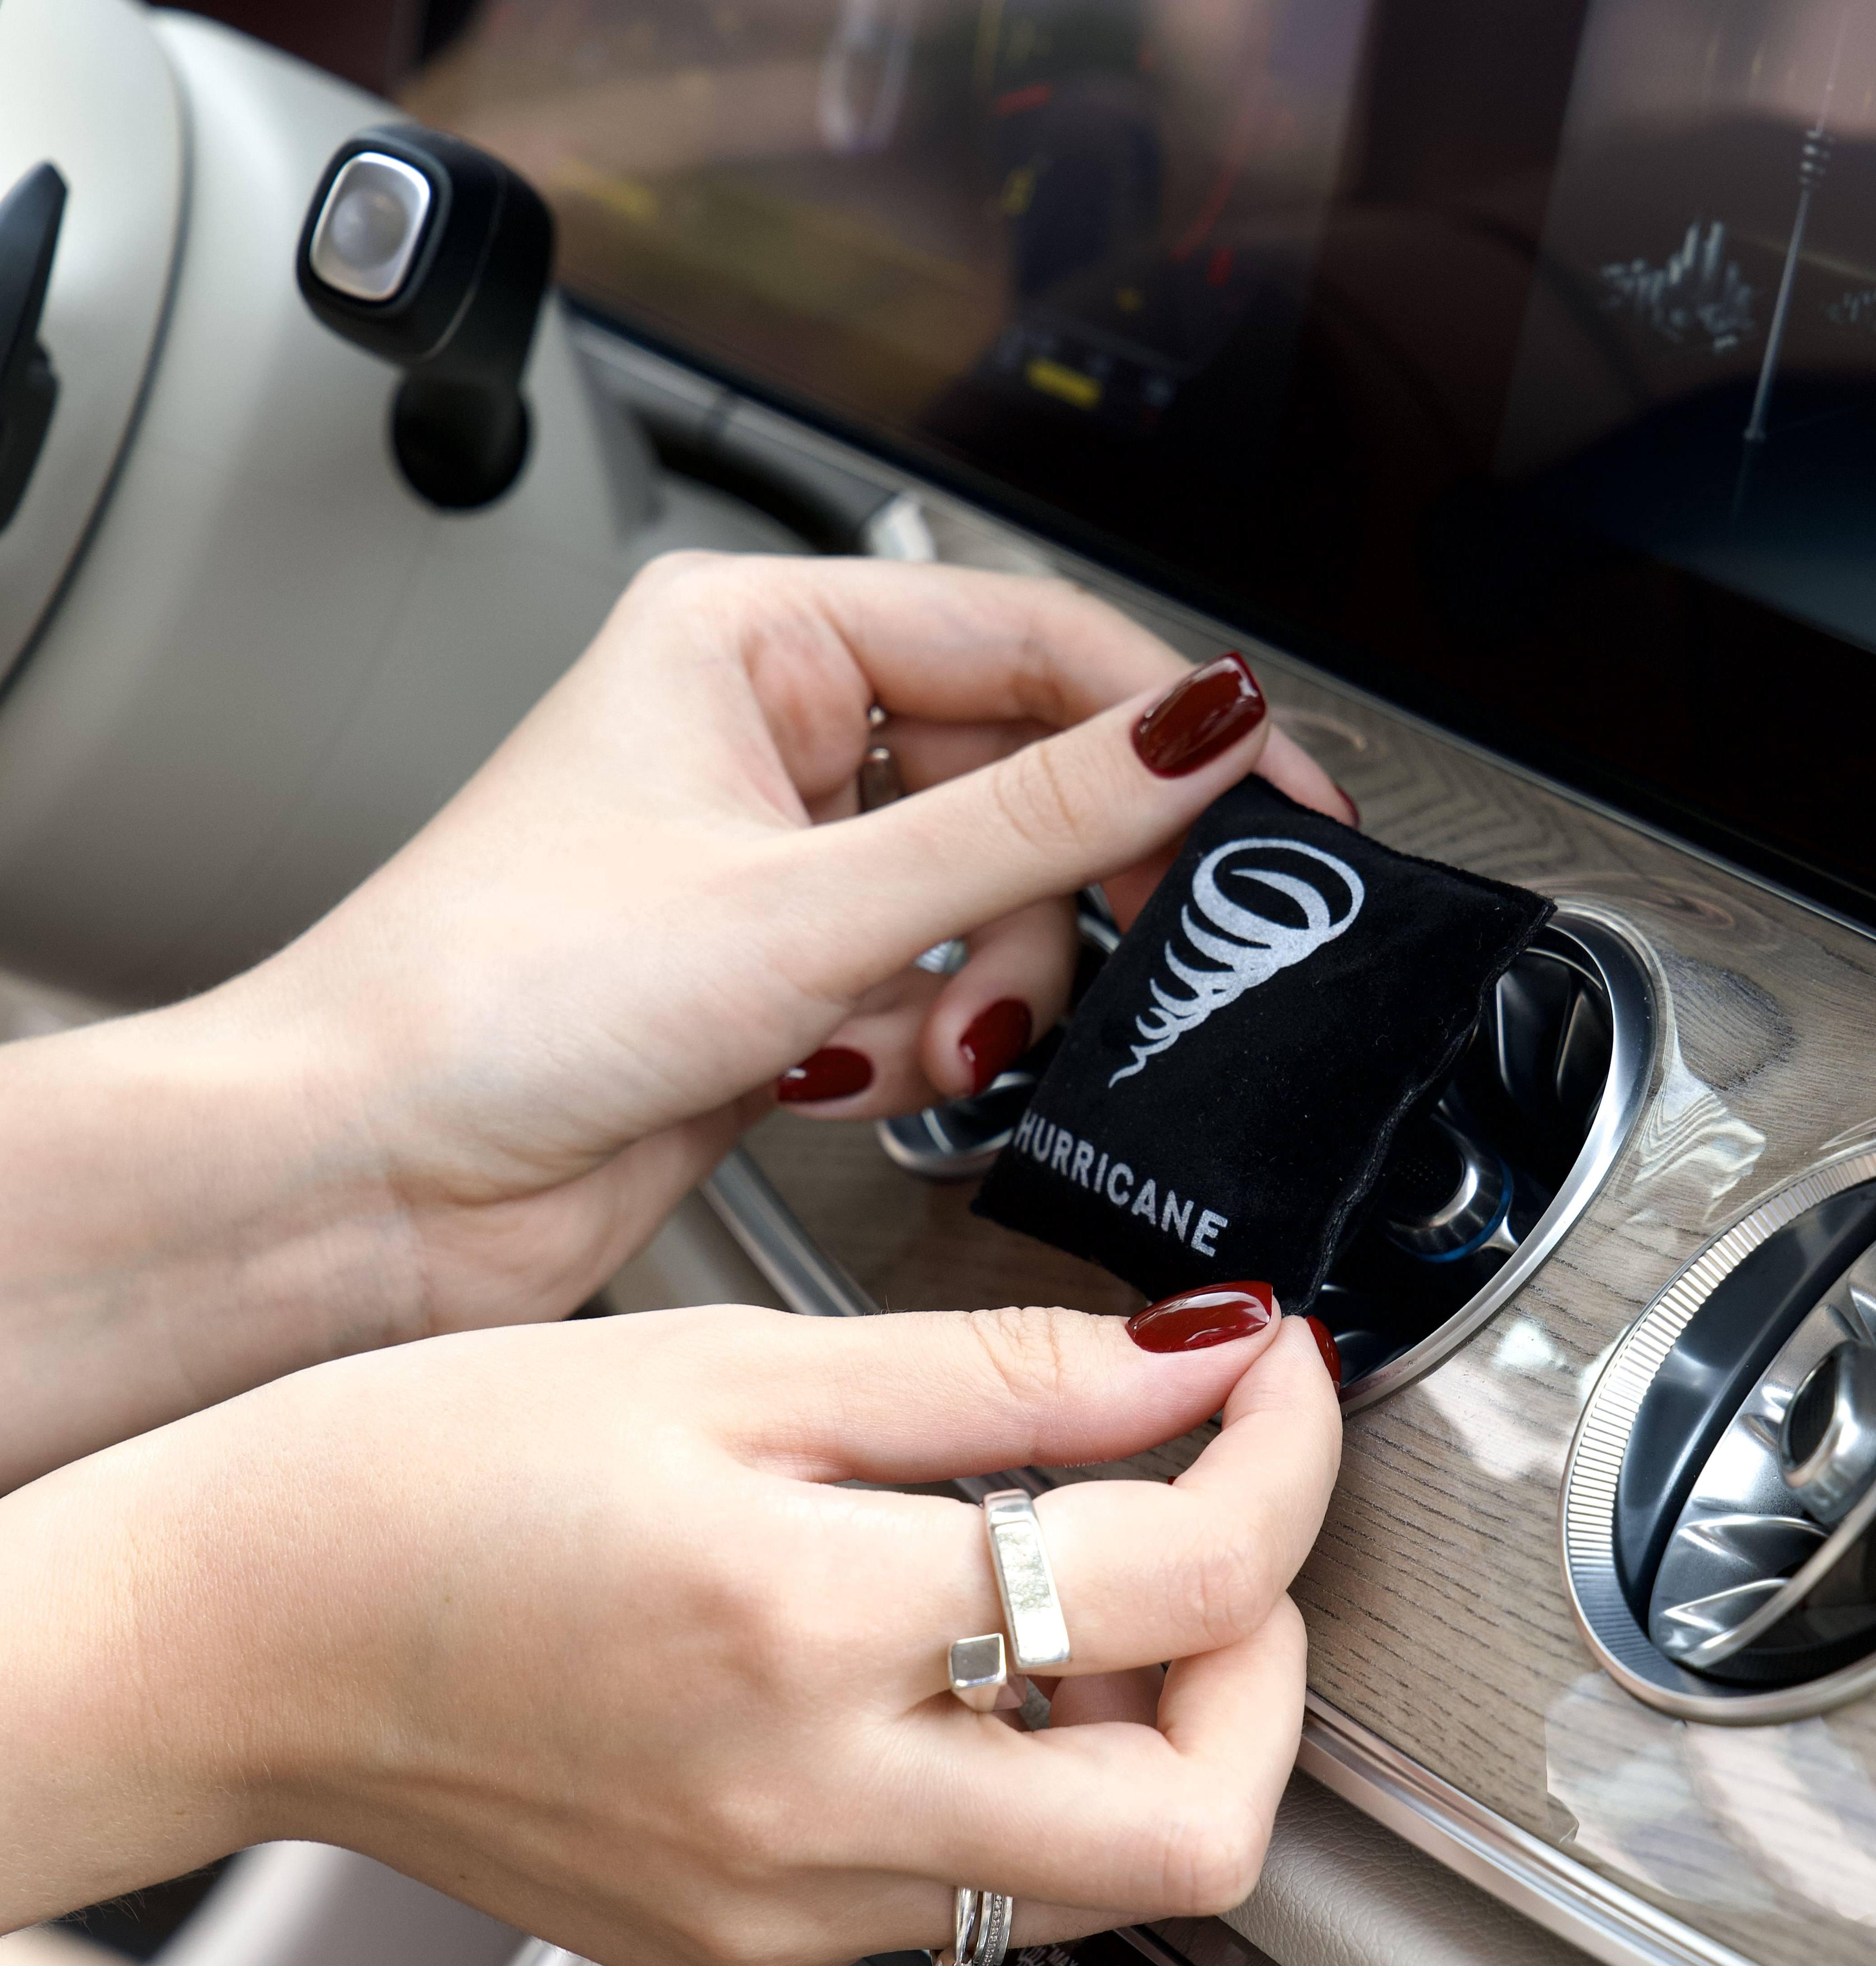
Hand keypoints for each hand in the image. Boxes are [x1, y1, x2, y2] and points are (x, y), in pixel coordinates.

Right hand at [0, 1292, 1340, 1965]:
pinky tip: (947, 1662)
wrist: (241, 1634)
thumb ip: (999, 1373)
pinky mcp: (750, 1948)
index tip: (1277, 1382)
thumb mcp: (734, 1364)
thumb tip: (1196, 1355)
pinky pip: (969, 1889)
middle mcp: (807, 1810)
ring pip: (1096, 1874)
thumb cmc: (435, 1476)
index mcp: (802, 1626)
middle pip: (1196, 1827)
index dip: (1284, 1461)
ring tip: (1065, 1585)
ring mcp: (780, 1911)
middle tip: (1219, 1543)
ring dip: (1148, 1724)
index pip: (1185, 1583)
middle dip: (1267, 1673)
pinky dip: (1021, 1774)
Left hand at [256, 555, 1346, 1334]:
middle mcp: (764, 738)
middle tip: (1114, 952)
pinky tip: (843, 1072)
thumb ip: (1029, 822)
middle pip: (1015, 775)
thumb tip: (1197, 731)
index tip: (1270, 797)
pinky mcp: (782, 974)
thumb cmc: (492, 1003)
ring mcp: (776, 862)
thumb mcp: (808, 903)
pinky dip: (917, 1038)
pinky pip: (929, 981)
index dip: (1164, 719)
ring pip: (985, 895)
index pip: (1024, 639)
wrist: (368, 1179)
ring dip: (974, 983)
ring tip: (909, 1040)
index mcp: (747, 642)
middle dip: (1044, 893)